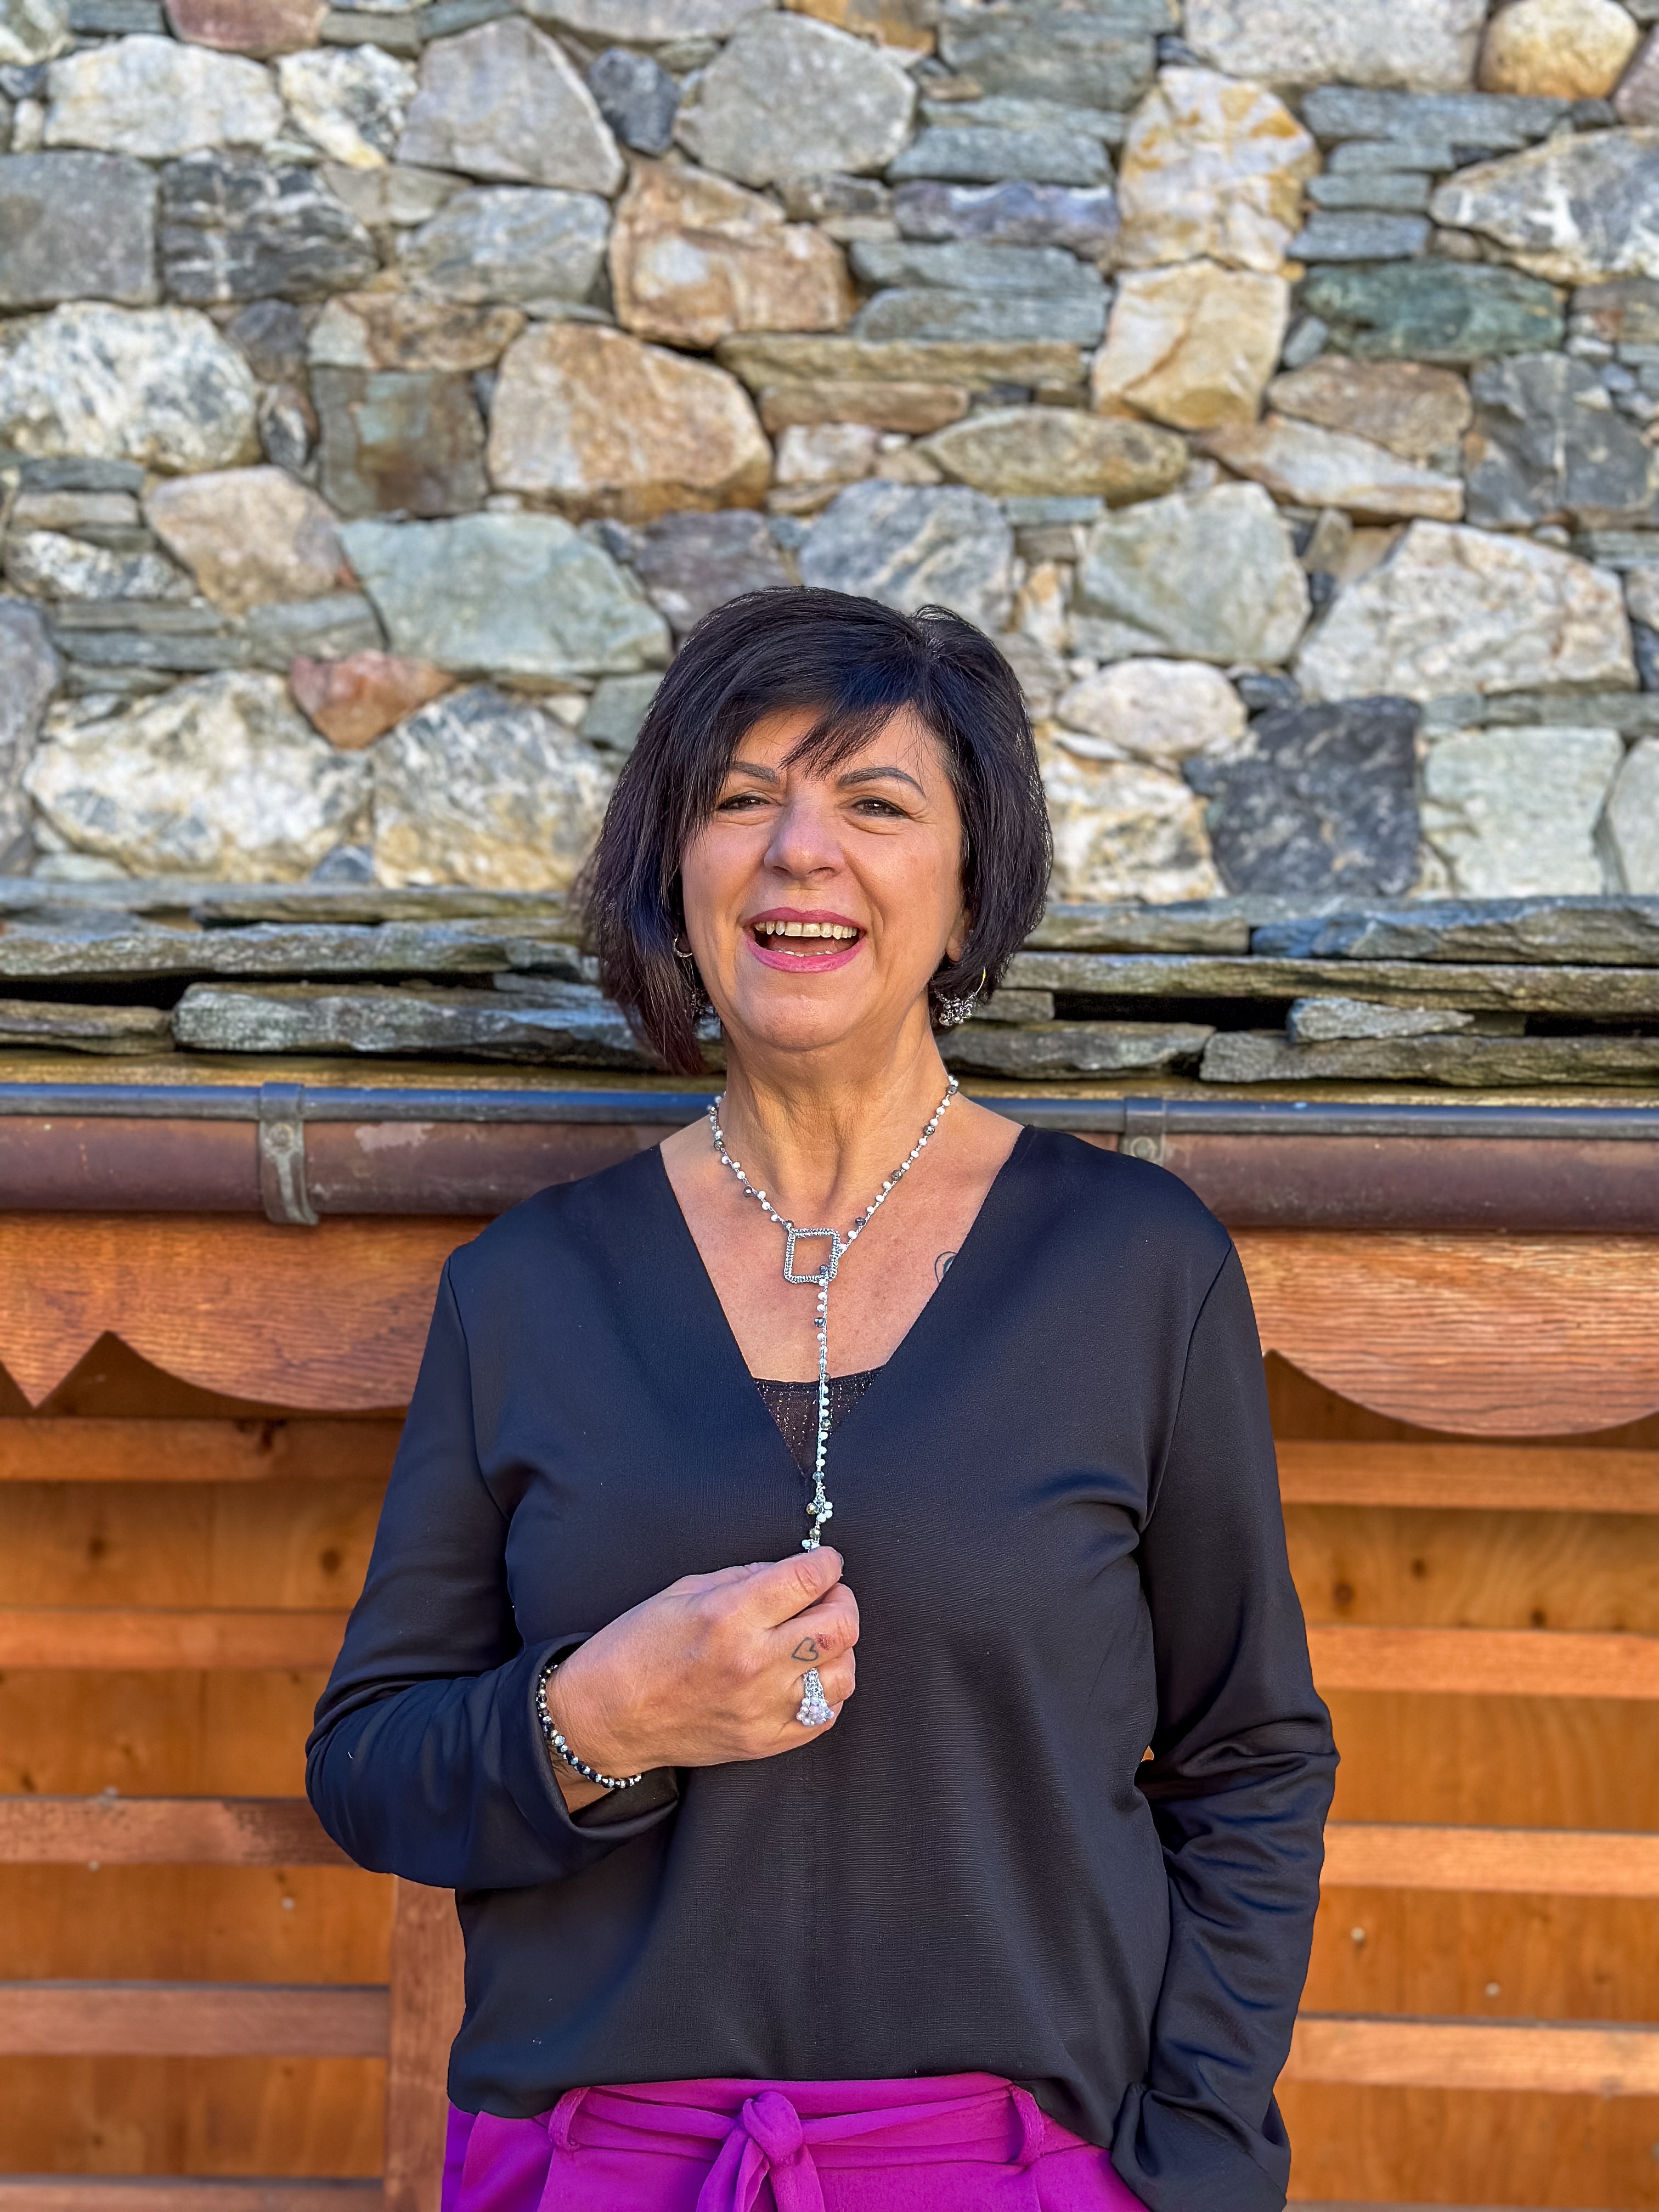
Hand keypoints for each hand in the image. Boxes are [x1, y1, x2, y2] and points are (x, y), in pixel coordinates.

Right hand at [543, 1548, 857, 1807]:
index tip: (826, 1562)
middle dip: (842, 1600)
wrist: (606, 1717)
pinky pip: (826, 1715)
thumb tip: (791, 1573)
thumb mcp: (684, 1591)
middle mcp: (753, 1663)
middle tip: (826, 1596)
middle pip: (840, 1626)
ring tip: (815, 1640)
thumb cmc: (637, 1647)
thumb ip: (745, 1577)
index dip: (827, 1563)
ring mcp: (763, 1708)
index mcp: (729, 1616)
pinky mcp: (765, 1741)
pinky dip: (827, 1690)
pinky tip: (805, 1676)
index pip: (807, 1579)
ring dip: (839, 1649)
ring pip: (843, 1673)